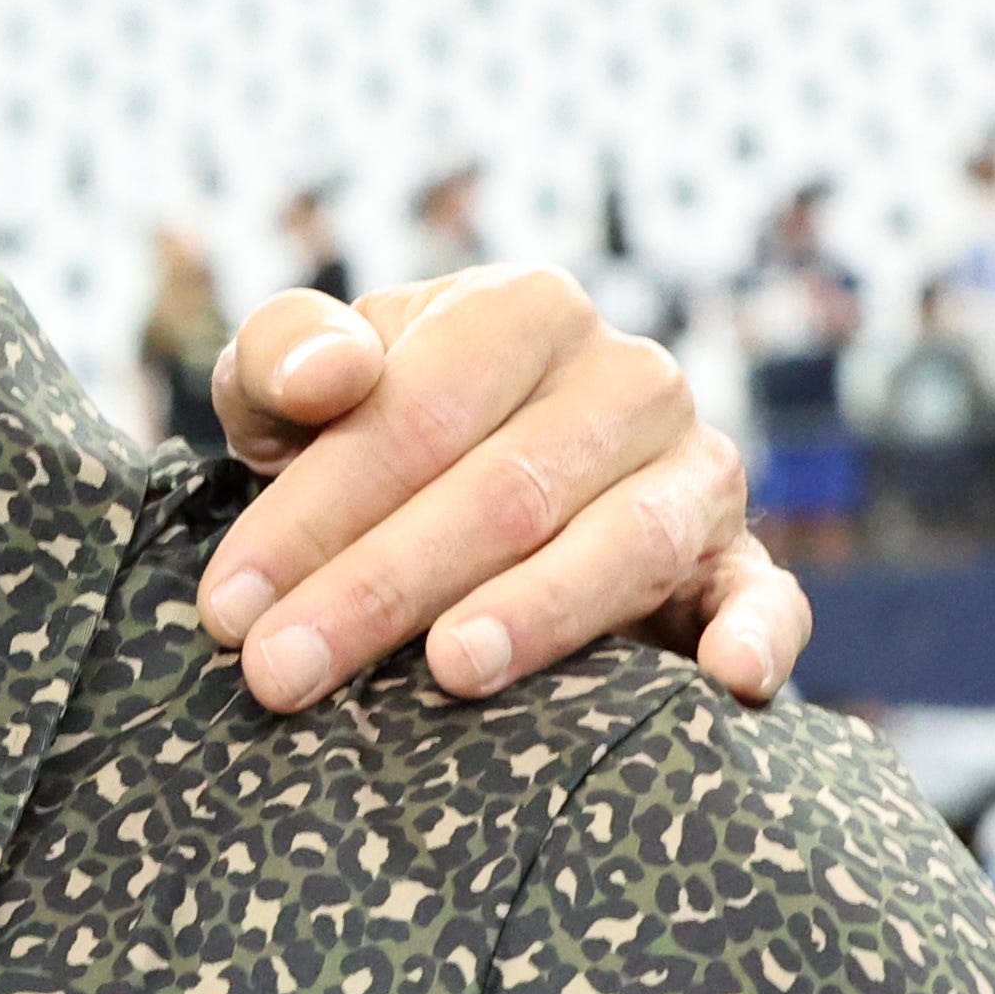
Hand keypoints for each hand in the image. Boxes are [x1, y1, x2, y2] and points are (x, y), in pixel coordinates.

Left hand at [194, 267, 807, 712]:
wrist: (455, 482)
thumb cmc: (356, 434)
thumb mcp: (291, 385)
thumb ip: (282, 355)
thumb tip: (328, 373)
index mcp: (522, 311)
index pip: (414, 416)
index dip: (313, 514)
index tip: (228, 608)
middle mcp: (628, 378)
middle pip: (503, 490)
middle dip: (379, 589)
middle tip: (282, 675)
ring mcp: (698, 469)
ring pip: (623, 543)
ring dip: (535, 615)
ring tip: (450, 673)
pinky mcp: (742, 561)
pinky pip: (766, 598)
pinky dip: (758, 636)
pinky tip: (729, 682)